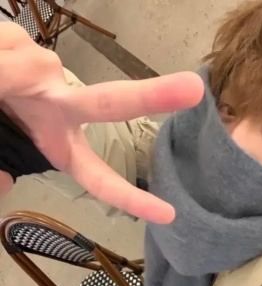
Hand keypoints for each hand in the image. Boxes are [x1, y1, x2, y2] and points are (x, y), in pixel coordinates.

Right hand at [0, 22, 203, 222]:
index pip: (99, 177)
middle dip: (150, 95)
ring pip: (32, 66)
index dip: (129, 198)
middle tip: (194, 88)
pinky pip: (9, 47)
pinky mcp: (31, 48)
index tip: (168, 215)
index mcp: (60, 146)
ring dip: (2, 72)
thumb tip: (5, 181)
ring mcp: (50, 75)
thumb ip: (2, 170)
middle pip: (110, 103)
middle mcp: (63, 109)